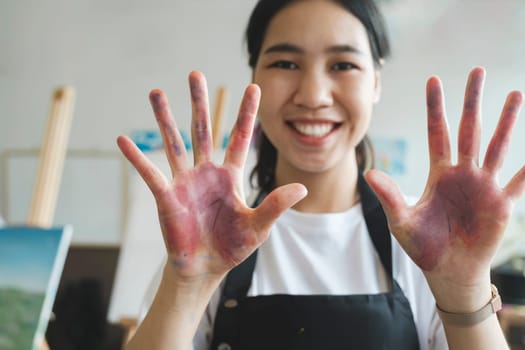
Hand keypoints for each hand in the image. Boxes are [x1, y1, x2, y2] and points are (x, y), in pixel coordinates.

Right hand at [117, 71, 305, 282]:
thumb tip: (302, 188)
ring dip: (165, 118)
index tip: (252, 87)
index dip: (247, 113)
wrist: (205, 269)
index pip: (240, 138)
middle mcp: (206, 172)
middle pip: (203, 129)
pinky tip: (123, 139)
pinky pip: (150, 174)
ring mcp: (185, 182)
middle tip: (195, 73)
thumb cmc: (232, 247)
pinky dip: (136, 158)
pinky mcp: (166, 197)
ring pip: (174, 143)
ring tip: (156, 92)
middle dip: (199, 102)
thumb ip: (276, 205)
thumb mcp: (258, 226)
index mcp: (230, 176)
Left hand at [366, 67, 523, 310]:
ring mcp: (484, 186)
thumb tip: (367, 173)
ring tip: (515, 94)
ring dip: (506, 122)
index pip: (437, 133)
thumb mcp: (401, 220)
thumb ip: (389, 195)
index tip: (434, 80)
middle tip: (477, 70)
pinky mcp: (501, 205)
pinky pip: (519, 184)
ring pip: (497, 147)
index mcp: (438, 173)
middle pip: (468, 130)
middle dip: (472, 101)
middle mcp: (463, 173)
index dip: (435, 107)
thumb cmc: (422, 245)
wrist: (446, 270)